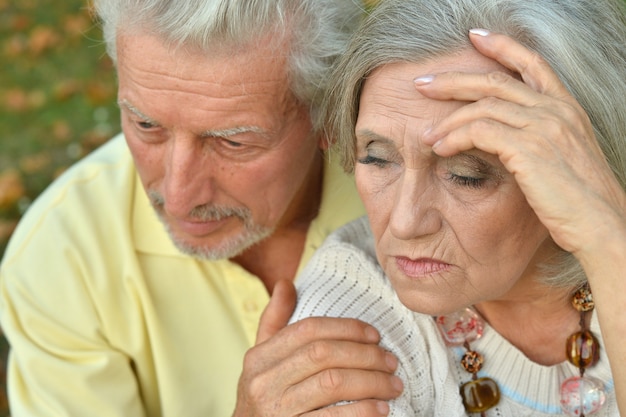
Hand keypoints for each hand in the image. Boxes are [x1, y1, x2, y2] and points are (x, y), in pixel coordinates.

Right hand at [232, 280, 401, 416]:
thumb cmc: (264, 397)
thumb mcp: (260, 361)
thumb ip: (274, 322)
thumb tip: (286, 282)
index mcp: (258, 357)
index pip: (308, 330)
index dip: (346, 328)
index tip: (374, 335)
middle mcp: (263, 382)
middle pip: (323, 354)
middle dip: (364, 355)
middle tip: (391, 361)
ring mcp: (277, 411)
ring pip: (333, 384)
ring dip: (371, 382)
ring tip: (393, 384)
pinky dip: (363, 411)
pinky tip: (381, 409)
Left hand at [414, 29, 625, 258]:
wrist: (602, 225)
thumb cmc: (579, 202)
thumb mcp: (563, 159)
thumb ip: (537, 139)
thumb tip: (501, 138)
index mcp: (566, 109)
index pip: (532, 63)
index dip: (502, 46)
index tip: (474, 37)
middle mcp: (556, 110)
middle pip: (494, 81)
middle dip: (453, 80)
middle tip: (422, 83)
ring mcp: (544, 126)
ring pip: (482, 107)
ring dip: (447, 119)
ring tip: (426, 134)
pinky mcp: (529, 148)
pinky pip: (479, 132)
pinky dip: (454, 138)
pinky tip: (439, 149)